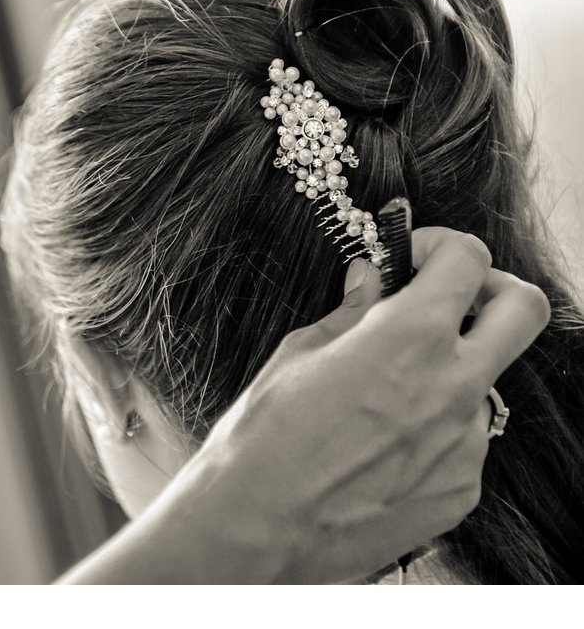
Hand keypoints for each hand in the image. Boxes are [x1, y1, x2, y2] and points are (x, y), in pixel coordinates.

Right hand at [166, 227, 547, 583]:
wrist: (255, 533)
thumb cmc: (264, 438)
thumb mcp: (300, 353)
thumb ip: (352, 311)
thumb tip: (371, 280)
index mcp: (411, 338)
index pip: (469, 258)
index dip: (440, 245)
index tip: (411, 260)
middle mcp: (455, 387)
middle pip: (523, 308)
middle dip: (490, 289)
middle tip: (445, 299)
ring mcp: (467, 445)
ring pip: (485, 380)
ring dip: (450, 368)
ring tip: (385, 394)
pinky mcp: (462, 491)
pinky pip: (466, 439)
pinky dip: (436, 426)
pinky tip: (383, 444)